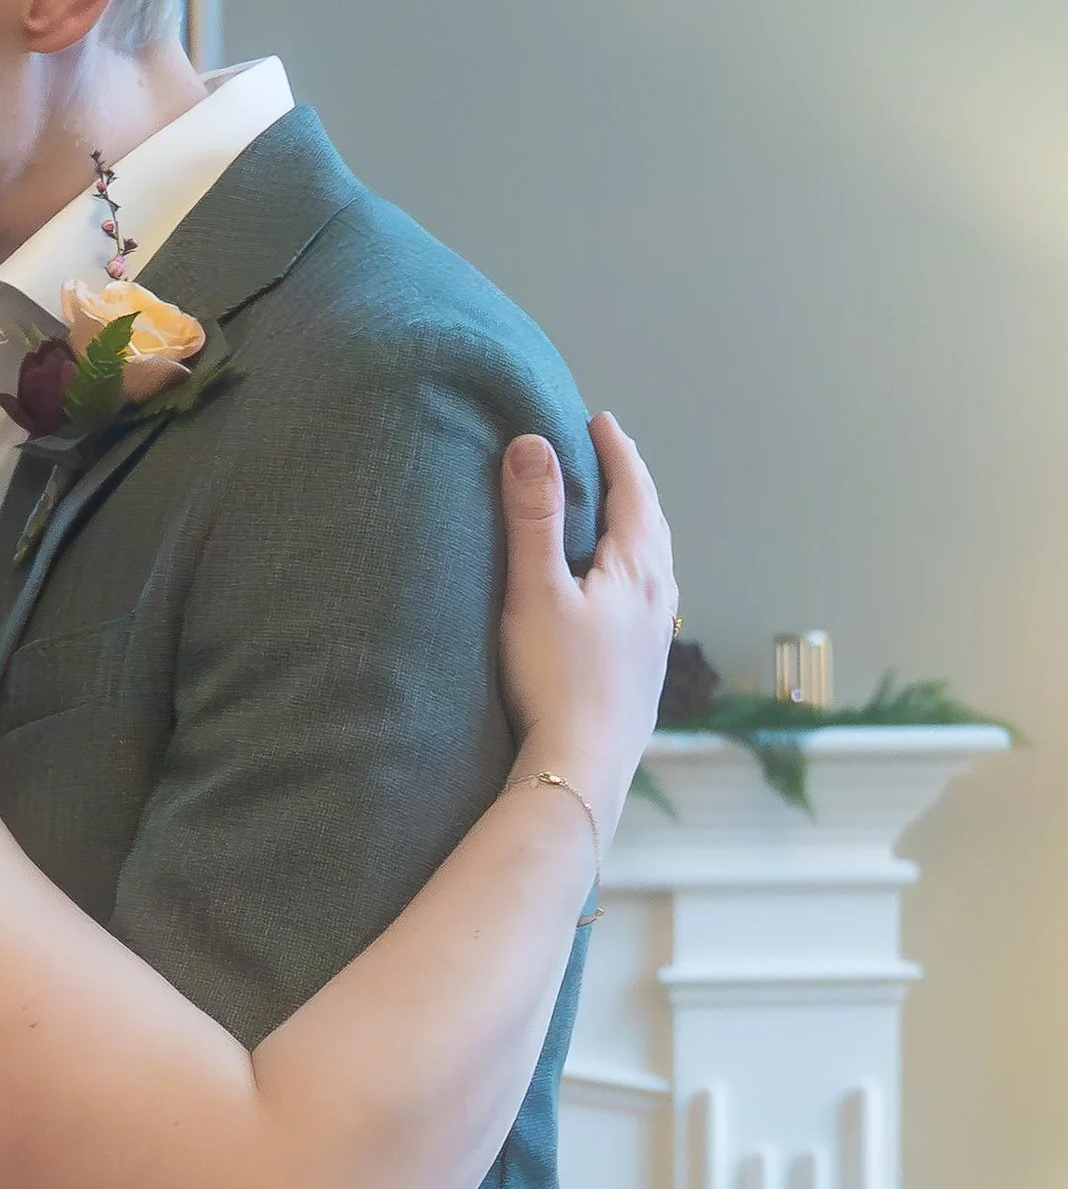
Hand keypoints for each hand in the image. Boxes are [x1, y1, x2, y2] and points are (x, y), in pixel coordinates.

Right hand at [497, 412, 676, 830]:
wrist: (582, 768)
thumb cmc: (556, 680)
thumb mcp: (535, 591)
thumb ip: (532, 518)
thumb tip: (532, 443)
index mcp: (637, 569)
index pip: (633, 492)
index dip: (616, 452)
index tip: (600, 421)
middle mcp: (657, 598)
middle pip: (652, 525)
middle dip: (631, 486)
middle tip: (611, 457)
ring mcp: (655, 637)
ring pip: (654, 565)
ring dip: (638, 531)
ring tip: (618, 518)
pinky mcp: (644, 671)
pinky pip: (646, 600)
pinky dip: (634, 574)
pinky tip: (619, 595)